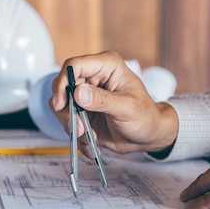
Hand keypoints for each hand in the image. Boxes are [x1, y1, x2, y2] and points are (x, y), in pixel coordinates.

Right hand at [50, 51, 177, 157]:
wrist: (148, 135)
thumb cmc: (146, 116)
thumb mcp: (127, 108)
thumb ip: (102, 100)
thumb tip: (78, 92)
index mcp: (106, 66)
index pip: (74, 65)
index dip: (63, 82)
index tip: (61, 104)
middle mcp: (93, 78)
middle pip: (63, 87)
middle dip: (67, 111)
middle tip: (79, 128)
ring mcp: (86, 96)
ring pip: (61, 106)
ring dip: (72, 125)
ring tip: (90, 136)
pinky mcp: (82, 112)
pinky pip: (67, 121)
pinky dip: (76, 135)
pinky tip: (90, 142)